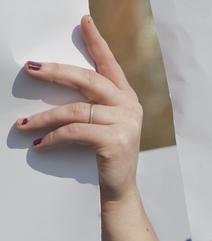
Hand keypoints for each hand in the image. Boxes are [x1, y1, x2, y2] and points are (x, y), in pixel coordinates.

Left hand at [16, 15, 142, 203]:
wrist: (120, 189)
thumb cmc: (106, 153)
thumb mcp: (102, 123)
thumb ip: (91, 103)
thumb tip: (54, 79)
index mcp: (126, 98)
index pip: (109, 64)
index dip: (97, 42)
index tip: (84, 21)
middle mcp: (129, 106)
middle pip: (88, 80)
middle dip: (56, 72)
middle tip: (30, 69)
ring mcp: (125, 123)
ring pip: (75, 110)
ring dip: (44, 118)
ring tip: (22, 125)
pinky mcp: (115, 141)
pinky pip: (75, 132)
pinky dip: (53, 137)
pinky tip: (40, 143)